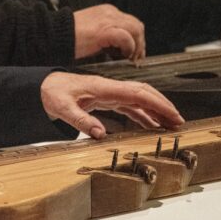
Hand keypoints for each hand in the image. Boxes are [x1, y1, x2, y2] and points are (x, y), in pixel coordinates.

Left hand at [40, 72, 183, 138]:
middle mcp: (109, 89)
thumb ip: (80, 119)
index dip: (158, 103)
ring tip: (170, 125)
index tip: (173, 114)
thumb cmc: (51, 92)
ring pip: (138, 100)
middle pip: (143, 93)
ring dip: (155, 111)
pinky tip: (149, 124)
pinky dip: (141, 114)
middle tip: (179, 121)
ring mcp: (108, 93)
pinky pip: (128, 106)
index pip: (138, 93)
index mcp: (103, 88)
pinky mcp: (104, 100)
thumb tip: (99, 133)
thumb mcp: (62, 107)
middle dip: (163, 106)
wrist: (41, 86)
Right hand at [73, 4, 144, 61]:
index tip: (133, 52)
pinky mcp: (104, 31)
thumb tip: (118, 48)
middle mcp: (109, 12)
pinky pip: (126, 38)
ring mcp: (107, 20)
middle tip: (135, 58)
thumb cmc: (68, 37)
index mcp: (106, 11)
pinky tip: (122, 56)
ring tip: (130, 58)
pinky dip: (128, 48)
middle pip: (136, 25)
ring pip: (135, 30)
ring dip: (136, 46)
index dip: (136, 38)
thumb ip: (105, 35)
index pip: (130, 22)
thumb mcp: (91, 31)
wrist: (52, 34)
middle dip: (139, 43)